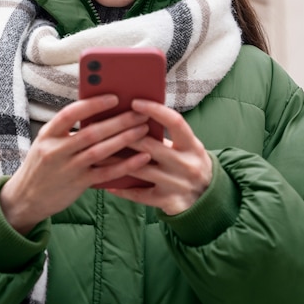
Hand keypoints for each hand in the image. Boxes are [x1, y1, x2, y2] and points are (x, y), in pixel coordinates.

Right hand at [0, 94, 150, 233]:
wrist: (26, 198)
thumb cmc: (43, 164)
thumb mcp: (46, 142)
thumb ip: (67, 130)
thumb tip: (101, 112)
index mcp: (47, 134)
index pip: (70, 114)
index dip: (92, 105)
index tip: (114, 97)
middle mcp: (56, 150)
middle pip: (91, 132)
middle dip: (119, 121)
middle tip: (140, 112)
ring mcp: (67, 169)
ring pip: (100, 151)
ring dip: (125, 139)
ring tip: (143, 129)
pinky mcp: (78, 185)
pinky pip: (106, 174)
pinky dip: (126, 165)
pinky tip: (142, 157)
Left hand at [105, 99, 212, 215]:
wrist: (208, 198)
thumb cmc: (189, 163)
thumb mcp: (187, 146)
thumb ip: (166, 135)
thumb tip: (134, 116)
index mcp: (192, 145)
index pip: (174, 122)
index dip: (155, 110)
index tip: (135, 102)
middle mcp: (186, 164)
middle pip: (150, 146)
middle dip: (125, 136)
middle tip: (103, 126)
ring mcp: (176, 184)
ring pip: (140, 170)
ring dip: (115, 161)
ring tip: (96, 152)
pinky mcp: (167, 201)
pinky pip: (139, 194)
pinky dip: (122, 189)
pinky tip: (106, 183)